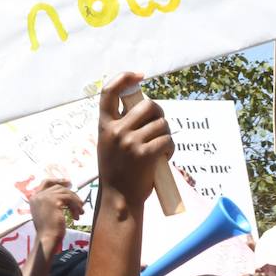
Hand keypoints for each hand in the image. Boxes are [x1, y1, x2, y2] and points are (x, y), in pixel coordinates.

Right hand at [28, 179, 82, 242]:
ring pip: (66, 193)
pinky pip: (69, 198)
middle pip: (58, 187)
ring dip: (75, 202)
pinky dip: (75, 206)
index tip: (68, 182)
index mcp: (34, 198)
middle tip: (80, 203)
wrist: (47, 237)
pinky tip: (77, 215)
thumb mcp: (48, 212)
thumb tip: (67, 193)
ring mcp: (45, 197)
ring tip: (80, 212)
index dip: (57, 181)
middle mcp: (38, 196)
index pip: (46, 182)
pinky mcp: (53, 201)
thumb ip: (52, 202)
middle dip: (71, 194)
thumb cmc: (48, 230)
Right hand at [96, 73, 173, 209]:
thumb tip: (144, 106)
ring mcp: (130, 142)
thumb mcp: (108, 144)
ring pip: (161, 123)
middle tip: (158, 126)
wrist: (118, 199)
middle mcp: (116, 131)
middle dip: (158, 113)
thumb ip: (119, 125)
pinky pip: (167, 140)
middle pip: (147, 105)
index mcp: (104, 126)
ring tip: (160, 147)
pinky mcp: (146, 154)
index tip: (139, 75)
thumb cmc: (117, 172)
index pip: (109, 92)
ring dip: (166, 134)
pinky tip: (164, 158)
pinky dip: (170, 148)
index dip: (124, 78)